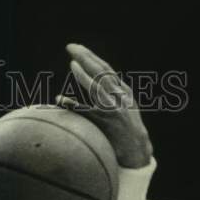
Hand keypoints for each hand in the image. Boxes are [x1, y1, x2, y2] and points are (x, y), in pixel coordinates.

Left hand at [56, 43, 153, 168]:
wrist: (138, 153)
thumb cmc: (127, 132)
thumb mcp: (125, 109)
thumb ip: (112, 96)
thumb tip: (96, 84)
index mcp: (124, 92)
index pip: (106, 69)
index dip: (92, 57)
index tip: (78, 48)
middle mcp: (121, 97)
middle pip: (103, 72)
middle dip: (87, 57)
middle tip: (71, 46)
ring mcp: (115, 109)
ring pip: (98, 88)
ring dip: (85, 75)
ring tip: (72, 64)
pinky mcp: (107, 122)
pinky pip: (87, 112)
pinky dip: (73, 105)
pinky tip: (60, 99)